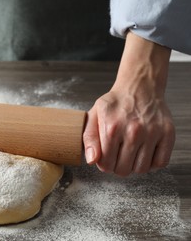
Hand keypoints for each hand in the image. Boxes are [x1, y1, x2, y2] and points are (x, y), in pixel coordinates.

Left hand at [83, 32, 175, 175]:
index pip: (106, 164)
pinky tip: (144, 153)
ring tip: (130, 154)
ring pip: (141, 169)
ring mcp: (152, 133)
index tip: (106, 158)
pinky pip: (160, 163)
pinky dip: (152, 163)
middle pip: (123, 170)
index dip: (104, 164)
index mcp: (111, 127)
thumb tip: (92, 161)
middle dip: (117, 167)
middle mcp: (133, 131)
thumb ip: (89, 139)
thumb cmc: (115, 103)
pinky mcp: (168, 133)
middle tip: (118, 157)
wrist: (139, 87)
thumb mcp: (94, 116)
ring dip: (134, 166)